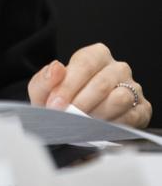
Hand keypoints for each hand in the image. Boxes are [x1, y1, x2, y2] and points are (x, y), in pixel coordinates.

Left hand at [28, 43, 151, 128]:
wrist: (73, 123)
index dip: (69, 85)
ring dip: (98, 115)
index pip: (85, 63)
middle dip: (81, 103)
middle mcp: (117, 68)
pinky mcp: (141, 109)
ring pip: (120, 98)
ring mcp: (132, 88)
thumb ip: (45, 79)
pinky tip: (98, 129)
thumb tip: (56, 69)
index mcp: (95, 55)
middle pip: (102, 83)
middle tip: (67, 118)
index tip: (55, 104)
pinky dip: (113, 125)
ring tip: (82, 124)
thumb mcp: (44, 91)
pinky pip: (132, 117)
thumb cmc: (61, 103)